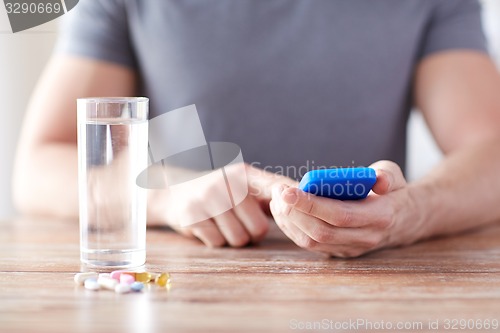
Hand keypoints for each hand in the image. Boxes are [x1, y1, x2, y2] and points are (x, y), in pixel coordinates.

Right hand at [150, 163, 294, 247]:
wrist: (175, 194)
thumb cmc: (221, 194)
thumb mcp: (243, 185)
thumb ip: (271, 191)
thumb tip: (309, 199)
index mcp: (243, 174)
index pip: (276, 186)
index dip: (290, 203)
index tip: (300, 213)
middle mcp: (226, 182)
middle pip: (259, 227)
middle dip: (254, 232)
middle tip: (242, 222)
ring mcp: (207, 198)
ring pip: (239, 239)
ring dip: (235, 238)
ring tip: (225, 223)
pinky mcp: (191, 216)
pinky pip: (218, 243)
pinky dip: (216, 240)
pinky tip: (210, 226)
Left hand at [269, 161, 424, 256]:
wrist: (402, 219)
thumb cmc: (391, 191)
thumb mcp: (394, 175)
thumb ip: (386, 175)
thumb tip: (378, 180)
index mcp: (379, 217)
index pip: (340, 215)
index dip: (311, 205)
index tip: (288, 191)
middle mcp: (365, 238)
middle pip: (321, 232)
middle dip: (294, 212)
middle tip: (277, 192)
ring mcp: (351, 248)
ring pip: (312, 242)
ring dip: (288, 221)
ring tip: (276, 199)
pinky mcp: (338, 251)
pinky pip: (310, 245)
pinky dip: (292, 228)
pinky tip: (282, 211)